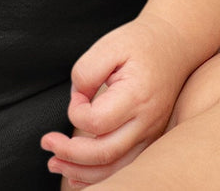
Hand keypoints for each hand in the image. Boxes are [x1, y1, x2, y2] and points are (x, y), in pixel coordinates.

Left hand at [41, 13, 199, 186]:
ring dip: (81, 172)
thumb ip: (86, 72)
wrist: (173, 45)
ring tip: (55, 163)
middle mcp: (147, 121)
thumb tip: (78, 101)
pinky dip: (100, 175)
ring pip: (115, 168)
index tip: (77, 95)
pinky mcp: (149, 139)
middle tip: (46, 143)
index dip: (76, 111)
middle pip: (104, 153)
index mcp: (136, 96)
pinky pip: (125, 167)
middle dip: (69, 153)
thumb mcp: (109, 45)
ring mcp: (151, 134)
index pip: (97, 121)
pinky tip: (78, 173)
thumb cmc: (139, 43)